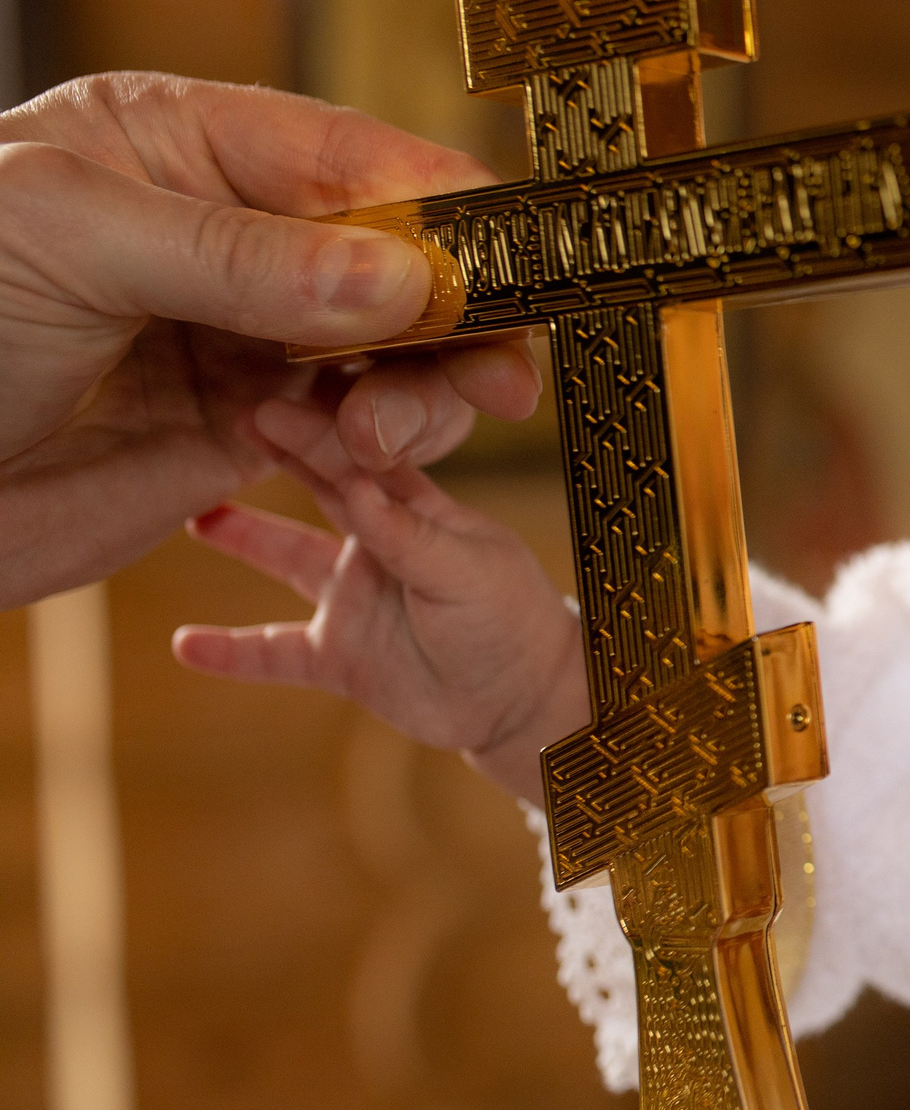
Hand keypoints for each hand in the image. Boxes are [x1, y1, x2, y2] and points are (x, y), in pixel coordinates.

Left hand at [0, 72, 538, 608]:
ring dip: (425, 394)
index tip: (509, 255)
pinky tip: (360, 456)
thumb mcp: (73, 244)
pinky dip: (382, 446)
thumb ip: (242, 259)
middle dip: (457, 313)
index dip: (437, 203)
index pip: (344, 156)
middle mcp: (225, 235)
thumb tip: (402, 278)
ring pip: (392, 350)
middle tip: (502, 370)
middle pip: (395, 258)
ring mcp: (241, 334)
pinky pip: (353, 426)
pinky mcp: (244, 428)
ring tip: (390, 436)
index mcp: (177, 147)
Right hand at [170, 398, 586, 804]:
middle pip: (318, 491)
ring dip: (244, 539)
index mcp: (417, 514)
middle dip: (279, 457)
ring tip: (191, 518)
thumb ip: (408, 534)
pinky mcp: (342, 659)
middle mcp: (378, 548)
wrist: (526, 702)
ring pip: (285, 562)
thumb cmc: (510, 622)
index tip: (267, 406)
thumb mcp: (465, 571)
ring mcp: (355, 602)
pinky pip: (274, 653)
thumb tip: (358, 487)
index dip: (315, 434)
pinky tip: (184, 645)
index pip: (359, 461)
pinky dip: (231, 653)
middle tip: (227, 422)